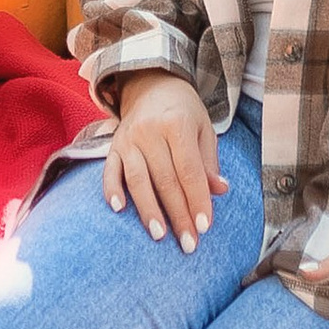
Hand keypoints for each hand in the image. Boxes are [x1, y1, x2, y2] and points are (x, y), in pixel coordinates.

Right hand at [101, 72, 226, 251]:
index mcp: (177, 124)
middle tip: (188, 243)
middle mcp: (150, 131)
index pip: (189, 170)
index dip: (197, 199)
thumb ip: (208, 162)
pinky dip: (112, 190)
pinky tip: (118, 209)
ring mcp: (128, 139)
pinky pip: (109, 171)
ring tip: (159, 235)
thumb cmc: (183, 112)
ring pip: (138, 179)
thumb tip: (219, 190)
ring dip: (148, 210)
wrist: (152, 84)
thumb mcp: (204, 130)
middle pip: (165, 180)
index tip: (205, 227)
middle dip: (178, 214)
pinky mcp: (113, 146)